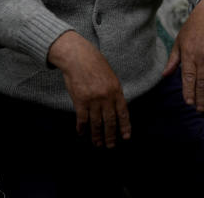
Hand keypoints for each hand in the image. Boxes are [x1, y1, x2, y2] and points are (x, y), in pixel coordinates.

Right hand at [48, 31, 131, 147]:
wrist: (78, 56)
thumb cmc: (94, 64)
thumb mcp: (110, 76)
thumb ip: (114, 92)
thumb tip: (116, 108)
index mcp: (116, 90)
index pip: (123, 113)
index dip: (125, 126)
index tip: (126, 137)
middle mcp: (106, 97)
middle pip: (110, 121)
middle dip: (111, 136)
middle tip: (111, 146)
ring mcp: (93, 100)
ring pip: (96, 123)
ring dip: (97, 136)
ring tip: (97, 144)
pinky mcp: (80, 101)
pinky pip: (82, 119)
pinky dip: (82, 129)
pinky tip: (82, 134)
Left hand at [161, 0, 203, 110]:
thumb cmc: (193, 28)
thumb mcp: (179, 41)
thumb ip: (173, 60)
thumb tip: (165, 75)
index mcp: (189, 54)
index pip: (188, 77)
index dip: (189, 91)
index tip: (188, 103)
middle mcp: (202, 57)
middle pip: (201, 82)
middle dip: (199, 98)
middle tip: (199, 110)